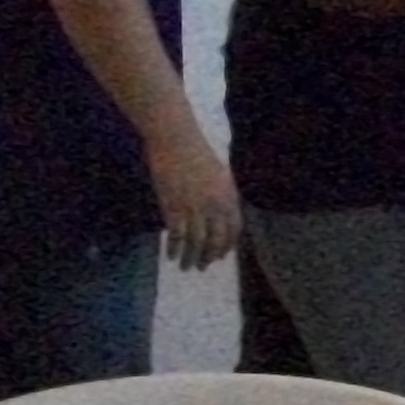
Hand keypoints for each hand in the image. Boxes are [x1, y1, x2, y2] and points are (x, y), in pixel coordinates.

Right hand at [147, 131, 243, 270]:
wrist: (175, 138)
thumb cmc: (194, 152)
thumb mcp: (218, 174)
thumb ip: (222, 196)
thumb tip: (220, 216)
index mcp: (228, 195)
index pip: (233, 228)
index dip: (227, 245)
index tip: (220, 256)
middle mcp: (214, 204)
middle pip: (216, 239)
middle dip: (209, 257)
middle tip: (202, 266)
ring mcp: (194, 206)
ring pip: (196, 242)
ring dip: (191, 258)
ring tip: (186, 266)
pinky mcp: (174, 206)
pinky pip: (177, 236)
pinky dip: (174, 249)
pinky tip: (171, 255)